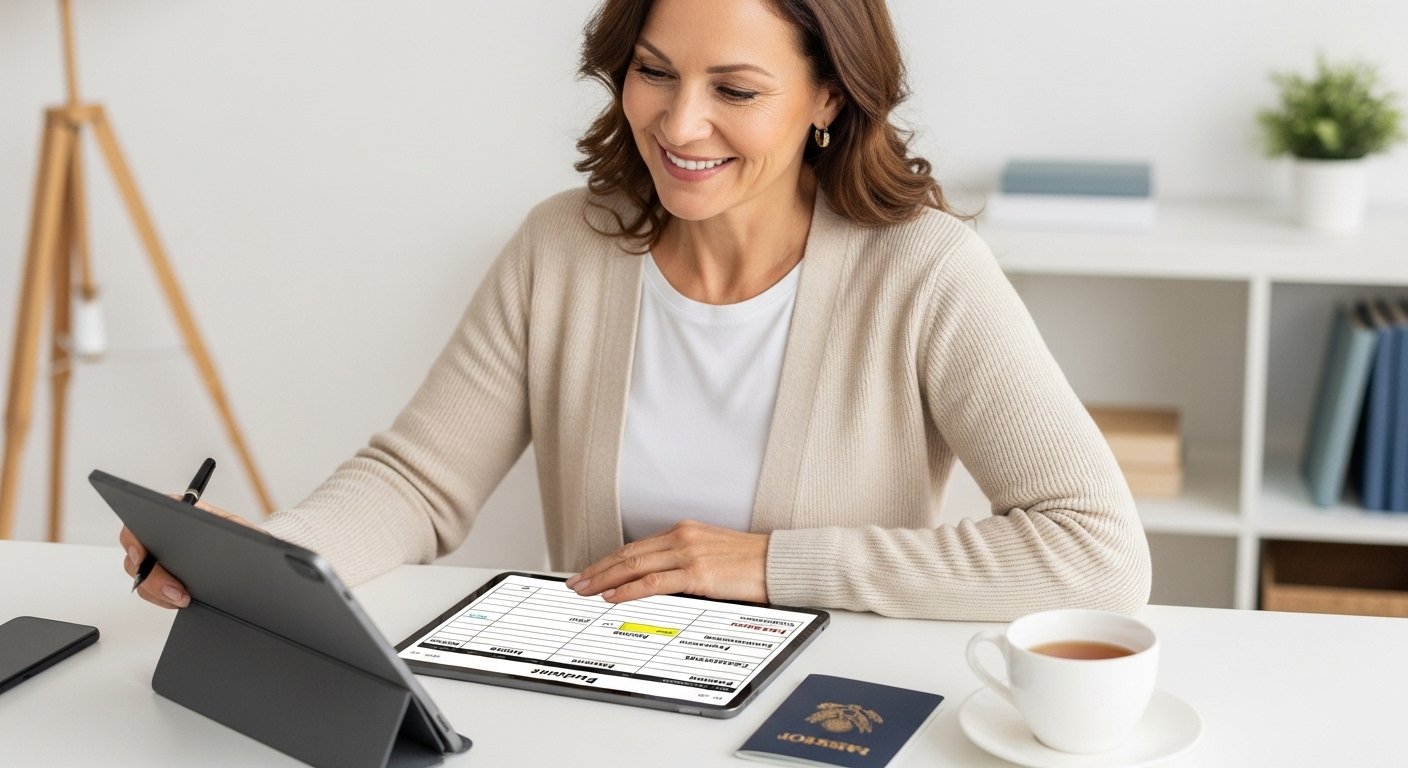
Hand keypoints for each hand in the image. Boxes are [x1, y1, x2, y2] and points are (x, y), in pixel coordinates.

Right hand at [119, 498, 256, 609]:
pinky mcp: (160, 577)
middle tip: (177, 592)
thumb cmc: (239, 535)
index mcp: (174, 512)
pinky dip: (161, 599)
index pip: (141, 521)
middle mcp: (159, 533)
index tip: (141, 556)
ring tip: (183, 600)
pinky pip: (149, 591)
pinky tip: (180, 602)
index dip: (134, 540)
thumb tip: (239, 535)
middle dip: (152, 577)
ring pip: (140, 576)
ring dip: (157, 592)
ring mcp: (156, 556)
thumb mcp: (241, 528)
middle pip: (135, 554)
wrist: (245, 556)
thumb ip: (237, 529)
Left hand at [565, 520, 769, 603]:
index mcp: (684, 531)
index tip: (591, 572)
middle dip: (598, 570)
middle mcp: (682, 537)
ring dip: (605, 580)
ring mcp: (689, 554)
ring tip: (586, 591)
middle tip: (576, 583)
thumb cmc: (751, 562)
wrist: (779, 562)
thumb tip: (658, 581)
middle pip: (628, 554)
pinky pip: (654, 582)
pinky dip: (629, 590)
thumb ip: (685, 562)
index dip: (609, 560)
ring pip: (635, 565)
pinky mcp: (698, 574)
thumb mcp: (712, 553)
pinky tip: (614, 597)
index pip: (636, 546)